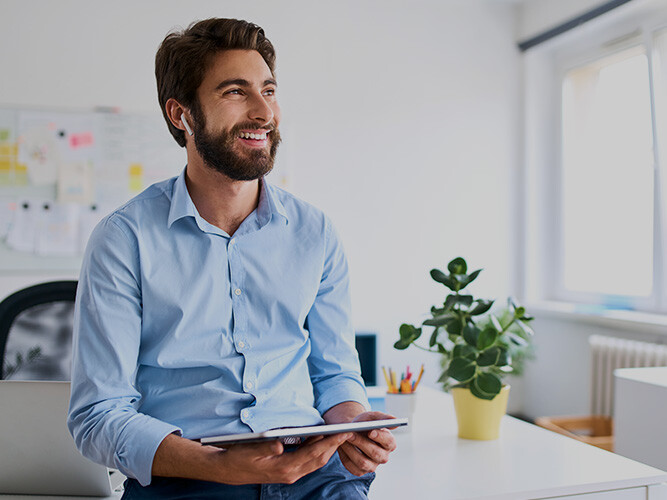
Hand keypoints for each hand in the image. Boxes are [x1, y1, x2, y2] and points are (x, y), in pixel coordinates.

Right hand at [152, 432, 350, 485]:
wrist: (225, 469)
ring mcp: (289, 473)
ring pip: (315, 460)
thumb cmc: (238, 457)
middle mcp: (290, 473)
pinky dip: (317, 450)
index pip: (315, 454)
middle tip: (349, 431)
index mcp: (285, 469)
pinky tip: (320, 440)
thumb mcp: (250, 450)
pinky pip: (307, 460)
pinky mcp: (286, 469)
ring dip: (328, 448)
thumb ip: (266, 447)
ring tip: (339, 434)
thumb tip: (280, 445)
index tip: (343, 432)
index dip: (331, 443)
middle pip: (319, 458)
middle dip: (335, 444)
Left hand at [337, 411, 396, 475]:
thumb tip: (395, 420)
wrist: (351, 431)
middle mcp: (383, 456)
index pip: (389, 442)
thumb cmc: (364, 423)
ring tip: (343, 440)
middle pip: (375, 453)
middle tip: (351, 433)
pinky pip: (352, 467)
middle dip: (361, 442)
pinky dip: (345, 457)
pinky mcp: (360, 471)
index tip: (371, 431)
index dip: (380, 437)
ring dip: (351, 450)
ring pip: (363, 462)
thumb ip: (383, 418)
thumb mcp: (372, 417)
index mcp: (389, 443)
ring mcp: (372, 466)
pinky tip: (341, 447)